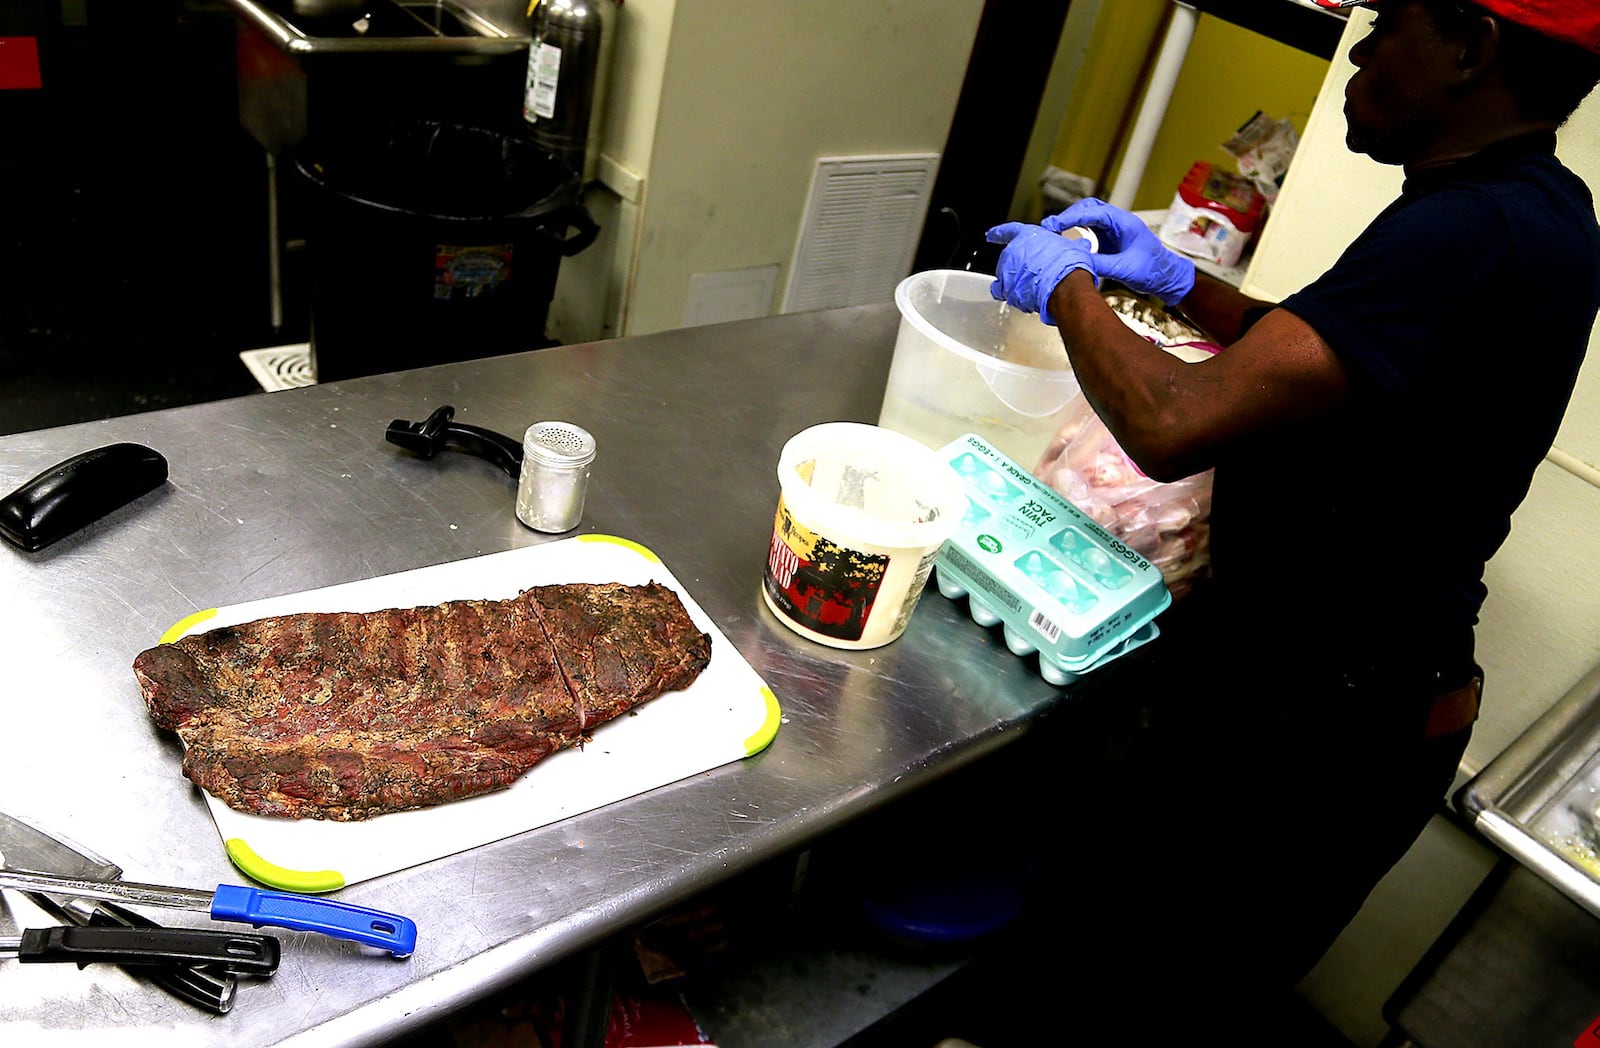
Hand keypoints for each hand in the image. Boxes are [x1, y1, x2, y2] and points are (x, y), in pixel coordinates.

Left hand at [984, 222, 1096, 325]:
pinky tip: (1021, 297)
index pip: (1008, 231)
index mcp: (1027, 236)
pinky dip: (1010, 294)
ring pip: (1006, 275)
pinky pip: (1002, 291)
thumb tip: (1081, 245)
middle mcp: (1013, 252)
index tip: (991, 235)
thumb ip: (1071, 245)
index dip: (999, 233)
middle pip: (1010, 257)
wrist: (1065, 286)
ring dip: (1016, 280)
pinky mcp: (1006, 290)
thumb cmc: (1069, 265)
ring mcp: (1007, 271)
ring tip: (1033, 285)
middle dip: (1020, 265)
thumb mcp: (1073, 247)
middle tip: (1035, 271)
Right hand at [1044, 198, 1194, 306]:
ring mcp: (1114, 229)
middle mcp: (1118, 221)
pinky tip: (1066, 241)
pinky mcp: (1110, 238)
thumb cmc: (1153, 271)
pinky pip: (1090, 229)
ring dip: (1071, 222)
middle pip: (1088, 208)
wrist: (1166, 277)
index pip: (1093, 212)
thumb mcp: (1125, 269)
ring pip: (1088, 217)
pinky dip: (1075, 231)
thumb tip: (1076, 262)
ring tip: (1053, 232)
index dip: (1071, 217)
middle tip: (1050, 227)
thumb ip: (1101, 265)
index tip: (1054, 225)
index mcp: (1124, 222)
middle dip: (1068, 216)